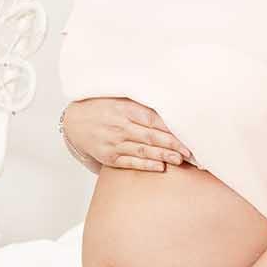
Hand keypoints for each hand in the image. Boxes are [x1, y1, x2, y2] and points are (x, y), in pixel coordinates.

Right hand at [63, 98, 194, 171]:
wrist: (74, 122)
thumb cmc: (103, 108)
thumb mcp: (121, 99)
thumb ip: (143, 105)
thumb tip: (172, 108)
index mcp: (127, 109)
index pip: (155, 120)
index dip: (173, 129)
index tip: (190, 134)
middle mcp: (121, 126)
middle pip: (152, 136)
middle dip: (174, 145)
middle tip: (191, 151)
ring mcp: (114, 142)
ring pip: (143, 150)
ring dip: (163, 156)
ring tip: (180, 159)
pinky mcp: (109, 156)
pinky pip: (130, 162)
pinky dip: (145, 164)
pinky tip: (159, 166)